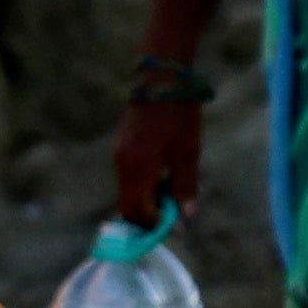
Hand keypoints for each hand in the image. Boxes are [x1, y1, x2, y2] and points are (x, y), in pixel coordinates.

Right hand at [112, 91, 202, 229]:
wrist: (161, 81)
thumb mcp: (188, 153)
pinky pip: (127, 179)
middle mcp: (123, 166)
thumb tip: (187, 218)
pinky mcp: (122, 148)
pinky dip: (142, 187)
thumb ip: (185, 187)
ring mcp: (120, 156)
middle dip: (147, 218)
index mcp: (138, 169)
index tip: (176, 226)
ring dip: (145, 202)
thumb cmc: (179, 117)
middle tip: (172, 217)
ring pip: (126, 193)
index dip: (156, 224)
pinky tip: (162, 178)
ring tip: (171, 195)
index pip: (140, 211)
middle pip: (127, 206)